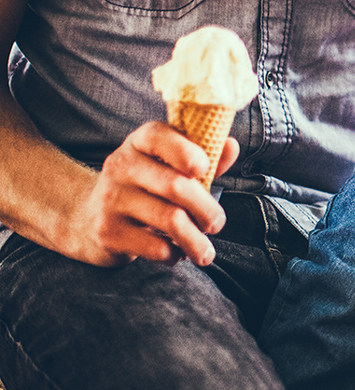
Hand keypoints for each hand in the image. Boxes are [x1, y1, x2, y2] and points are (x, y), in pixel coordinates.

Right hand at [68, 122, 238, 267]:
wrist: (89, 216)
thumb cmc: (147, 186)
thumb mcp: (172, 165)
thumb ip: (205, 155)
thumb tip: (231, 146)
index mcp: (140, 142)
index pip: (160, 136)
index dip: (186, 151)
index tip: (204, 168)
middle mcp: (121, 166)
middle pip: (176, 185)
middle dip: (206, 209)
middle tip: (217, 223)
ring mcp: (111, 198)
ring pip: (170, 219)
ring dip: (196, 239)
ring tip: (206, 251)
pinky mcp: (107, 231)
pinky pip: (154, 246)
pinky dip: (174, 253)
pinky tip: (177, 252)